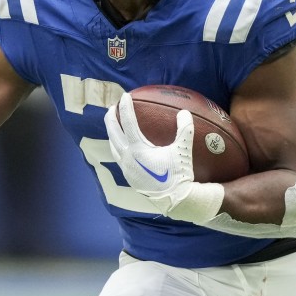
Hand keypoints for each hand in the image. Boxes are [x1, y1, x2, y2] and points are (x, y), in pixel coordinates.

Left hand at [104, 94, 222, 222]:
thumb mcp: (183, 150)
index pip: (128, 123)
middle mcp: (127, 158)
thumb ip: (185, 129)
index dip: (125, 108)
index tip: (125, 96)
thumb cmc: (179, 174)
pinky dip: (117, 146)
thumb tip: (184, 112)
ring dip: (112, 133)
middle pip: (113, 133)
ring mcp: (126, 168)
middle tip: (112, 107)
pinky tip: (122, 145)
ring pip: (113, 146)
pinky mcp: (128, 176)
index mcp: (138, 149)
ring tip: (114, 125)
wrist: (174, 199)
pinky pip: (118, 157)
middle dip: (111, 118)